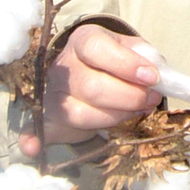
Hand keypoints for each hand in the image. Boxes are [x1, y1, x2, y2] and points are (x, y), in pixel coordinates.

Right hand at [19, 23, 161, 156]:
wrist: (95, 68)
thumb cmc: (119, 60)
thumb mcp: (136, 49)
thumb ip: (147, 59)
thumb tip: (157, 76)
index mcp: (83, 40)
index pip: (97, 48)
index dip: (126, 64)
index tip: (152, 77)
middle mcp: (63, 66)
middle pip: (91, 86)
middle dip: (129, 97)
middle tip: (151, 99)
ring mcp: (52, 93)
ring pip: (78, 112)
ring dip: (114, 117)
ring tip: (135, 112)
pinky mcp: (48, 117)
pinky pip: (36, 129)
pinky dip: (32, 139)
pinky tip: (33, 149)